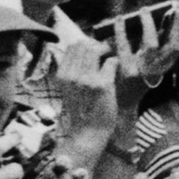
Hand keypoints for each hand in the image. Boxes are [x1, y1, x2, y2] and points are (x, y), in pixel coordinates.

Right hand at [52, 32, 121, 164]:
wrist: (87, 133)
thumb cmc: (80, 111)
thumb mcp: (68, 89)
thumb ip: (71, 71)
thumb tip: (81, 50)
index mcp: (62, 75)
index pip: (72, 47)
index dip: (85, 46)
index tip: (94, 53)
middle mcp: (72, 75)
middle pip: (85, 45)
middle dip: (97, 46)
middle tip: (105, 55)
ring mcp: (87, 79)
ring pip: (97, 49)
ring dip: (107, 52)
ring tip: (110, 61)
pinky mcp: (103, 85)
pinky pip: (111, 62)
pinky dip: (116, 63)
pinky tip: (115, 71)